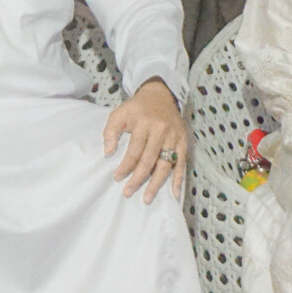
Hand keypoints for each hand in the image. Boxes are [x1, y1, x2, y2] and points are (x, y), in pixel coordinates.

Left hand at [103, 78, 186, 201]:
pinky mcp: (183, 140)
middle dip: (138, 178)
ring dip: (156, 183)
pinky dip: (178, 179)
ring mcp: (174, 136)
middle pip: (150, 159)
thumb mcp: (119, 113)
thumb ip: (111, 131)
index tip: (117, 178)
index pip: (134, 150)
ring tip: (147, 198)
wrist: (160, 94)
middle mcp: (161, 130)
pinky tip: (174, 193)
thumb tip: (108, 152)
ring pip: (166, 164)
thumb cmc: (137, 108)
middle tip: (128, 192)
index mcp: (144, 123)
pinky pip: (182, 162)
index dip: (125, 166)